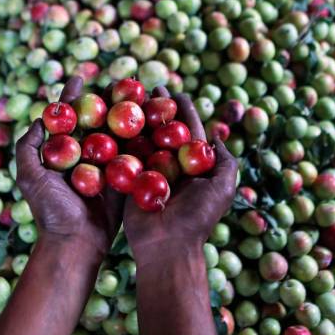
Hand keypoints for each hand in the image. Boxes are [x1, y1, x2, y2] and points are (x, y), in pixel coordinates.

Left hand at [15, 77, 123, 254]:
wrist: (76, 242)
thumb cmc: (50, 210)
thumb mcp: (31, 176)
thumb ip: (28, 147)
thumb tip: (39, 120)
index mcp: (62, 153)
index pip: (67, 119)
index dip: (72, 98)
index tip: (79, 78)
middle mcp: (84, 156)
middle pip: (96, 121)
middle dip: (106, 101)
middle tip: (119, 82)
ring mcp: (105, 167)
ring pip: (116, 135)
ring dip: (126, 115)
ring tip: (138, 96)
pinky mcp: (123, 179)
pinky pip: (132, 156)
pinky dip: (140, 140)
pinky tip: (150, 121)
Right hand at [123, 86, 237, 260]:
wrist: (167, 246)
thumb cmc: (198, 218)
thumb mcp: (222, 188)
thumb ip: (225, 163)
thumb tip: (217, 139)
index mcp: (193, 165)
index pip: (188, 130)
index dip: (182, 110)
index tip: (174, 92)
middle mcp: (170, 166)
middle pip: (161, 130)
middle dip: (153, 109)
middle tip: (143, 88)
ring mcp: (148, 173)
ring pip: (140, 140)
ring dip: (133, 119)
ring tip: (124, 98)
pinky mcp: (128, 182)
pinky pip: (122, 157)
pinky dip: (117, 140)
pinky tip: (109, 120)